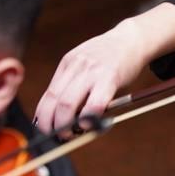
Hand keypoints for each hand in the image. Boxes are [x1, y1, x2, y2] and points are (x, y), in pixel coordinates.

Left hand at [34, 3, 174, 133]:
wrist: (131, 39)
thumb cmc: (108, 57)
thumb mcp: (84, 63)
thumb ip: (75, 83)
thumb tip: (66, 113)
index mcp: (67, 64)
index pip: (48, 95)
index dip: (43, 116)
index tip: (44, 129)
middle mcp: (75, 67)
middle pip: (55, 101)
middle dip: (52, 124)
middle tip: (58, 137)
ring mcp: (91, 72)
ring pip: (68, 103)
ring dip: (65, 125)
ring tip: (70, 134)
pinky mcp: (110, 77)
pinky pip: (94, 103)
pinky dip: (88, 118)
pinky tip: (88, 125)